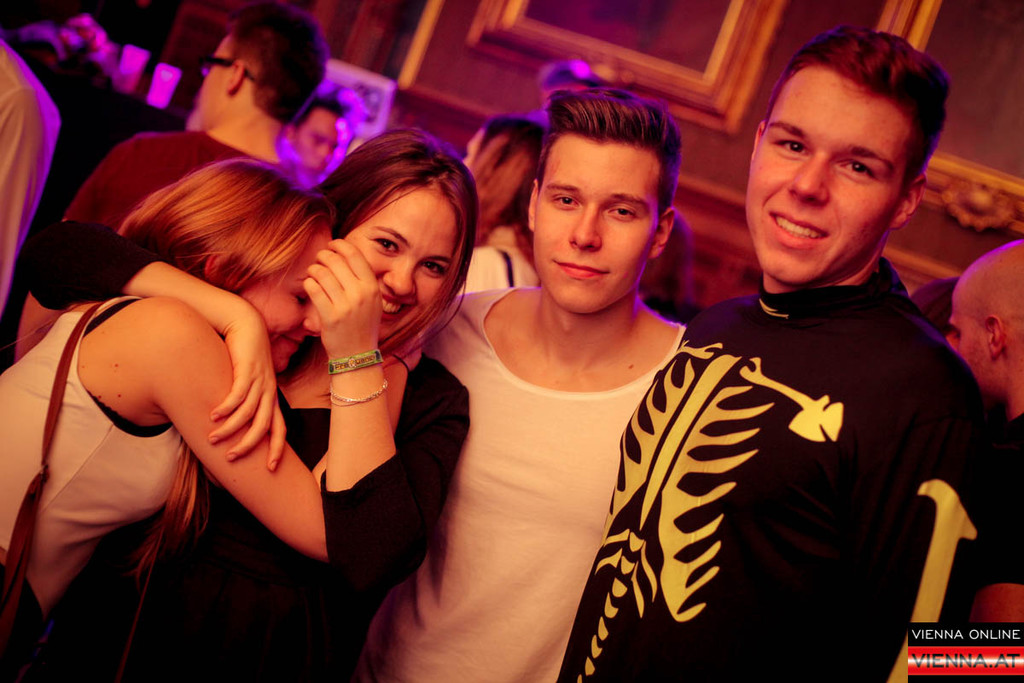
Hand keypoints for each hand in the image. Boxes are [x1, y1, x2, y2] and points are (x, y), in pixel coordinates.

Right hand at [208, 308, 286, 469]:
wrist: (246, 324)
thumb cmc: (243, 356)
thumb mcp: (247, 381)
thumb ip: (242, 401)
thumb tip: (232, 423)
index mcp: (272, 396)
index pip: (279, 428)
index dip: (276, 448)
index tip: (270, 468)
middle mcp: (269, 391)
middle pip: (263, 425)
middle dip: (248, 445)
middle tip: (232, 458)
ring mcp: (259, 380)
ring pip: (248, 412)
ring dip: (230, 428)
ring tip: (213, 439)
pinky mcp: (246, 369)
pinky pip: (237, 394)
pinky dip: (226, 407)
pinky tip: (213, 415)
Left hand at [304, 239, 381, 358]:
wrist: (358, 355)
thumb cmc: (362, 325)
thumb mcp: (372, 301)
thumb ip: (362, 280)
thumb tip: (345, 254)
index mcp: (372, 287)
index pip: (355, 255)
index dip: (340, 245)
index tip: (332, 245)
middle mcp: (361, 295)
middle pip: (336, 261)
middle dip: (323, 255)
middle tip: (319, 258)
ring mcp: (346, 306)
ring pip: (322, 273)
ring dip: (314, 268)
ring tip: (313, 271)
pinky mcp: (330, 317)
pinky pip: (314, 289)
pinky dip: (309, 283)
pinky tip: (309, 284)